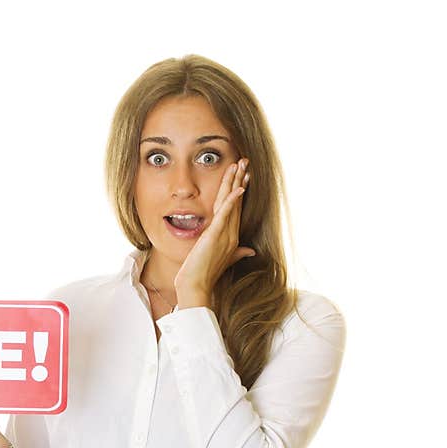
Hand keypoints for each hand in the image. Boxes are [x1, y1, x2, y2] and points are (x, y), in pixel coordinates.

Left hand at [174, 157, 255, 305]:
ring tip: (240, 165)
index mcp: (231, 237)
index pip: (236, 209)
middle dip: (240, 180)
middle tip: (244, 162)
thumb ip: (237, 253)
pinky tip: (237, 189)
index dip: (240, 191)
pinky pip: (226, 215)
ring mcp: (225, 234)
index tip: (244, 176)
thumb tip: (251, 251)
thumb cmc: (203, 274)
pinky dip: (231, 201)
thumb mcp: (222, 259)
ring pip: (232, 203)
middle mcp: (231, 234)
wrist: (196, 286)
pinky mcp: (215, 236)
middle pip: (237, 201)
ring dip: (236, 183)